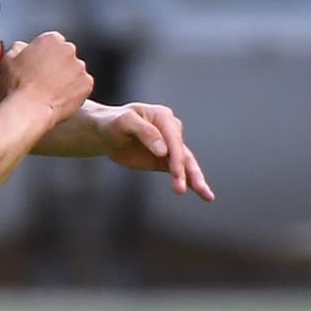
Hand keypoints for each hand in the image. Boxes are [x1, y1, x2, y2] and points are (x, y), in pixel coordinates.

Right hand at [0, 32, 94, 124]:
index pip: (52, 42)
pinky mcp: (86, 84)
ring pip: (75, 71)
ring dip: (67, 78)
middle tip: (44, 79)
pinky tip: (60, 98)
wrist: (29, 108)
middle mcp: (68, 50)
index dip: (44, 54)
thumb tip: (22, 48)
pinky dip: (74, 91)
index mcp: (51, 39)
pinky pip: (82, 86)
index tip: (40, 64)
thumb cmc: (18, 85)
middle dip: (58, 65)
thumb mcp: (8, 59)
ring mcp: (79, 67)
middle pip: (65, 55)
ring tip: (51, 91)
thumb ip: (19, 47)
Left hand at [90, 102, 214, 200]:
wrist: (104, 133)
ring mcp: (169, 146)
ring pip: (186, 163)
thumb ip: (144, 132)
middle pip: (182, 151)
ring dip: (195, 179)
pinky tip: (204, 194)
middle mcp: (171, 130)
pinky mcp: (165, 161)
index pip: (173, 136)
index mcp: (162, 116)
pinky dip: (191, 182)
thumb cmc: (113, 123)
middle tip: (182, 187)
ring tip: (205, 195)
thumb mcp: (124, 122)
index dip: (174, 152)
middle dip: (184, 170)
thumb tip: (163, 151)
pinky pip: (180, 172)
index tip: (170, 167)